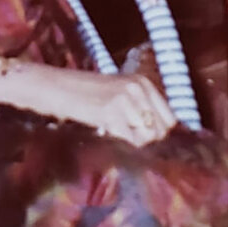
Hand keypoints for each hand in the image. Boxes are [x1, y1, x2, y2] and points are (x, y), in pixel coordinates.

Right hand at [34, 67, 176, 146]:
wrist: (58, 87)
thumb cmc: (88, 94)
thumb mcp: (121, 93)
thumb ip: (142, 108)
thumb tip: (161, 136)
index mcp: (144, 82)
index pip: (170, 119)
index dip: (158, 133)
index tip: (142, 138)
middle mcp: (138, 88)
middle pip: (159, 131)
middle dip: (145, 140)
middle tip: (125, 137)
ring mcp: (125, 99)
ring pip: (145, 138)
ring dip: (131, 143)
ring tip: (113, 133)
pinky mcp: (110, 112)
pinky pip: (128, 141)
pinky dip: (120, 144)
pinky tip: (106, 133)